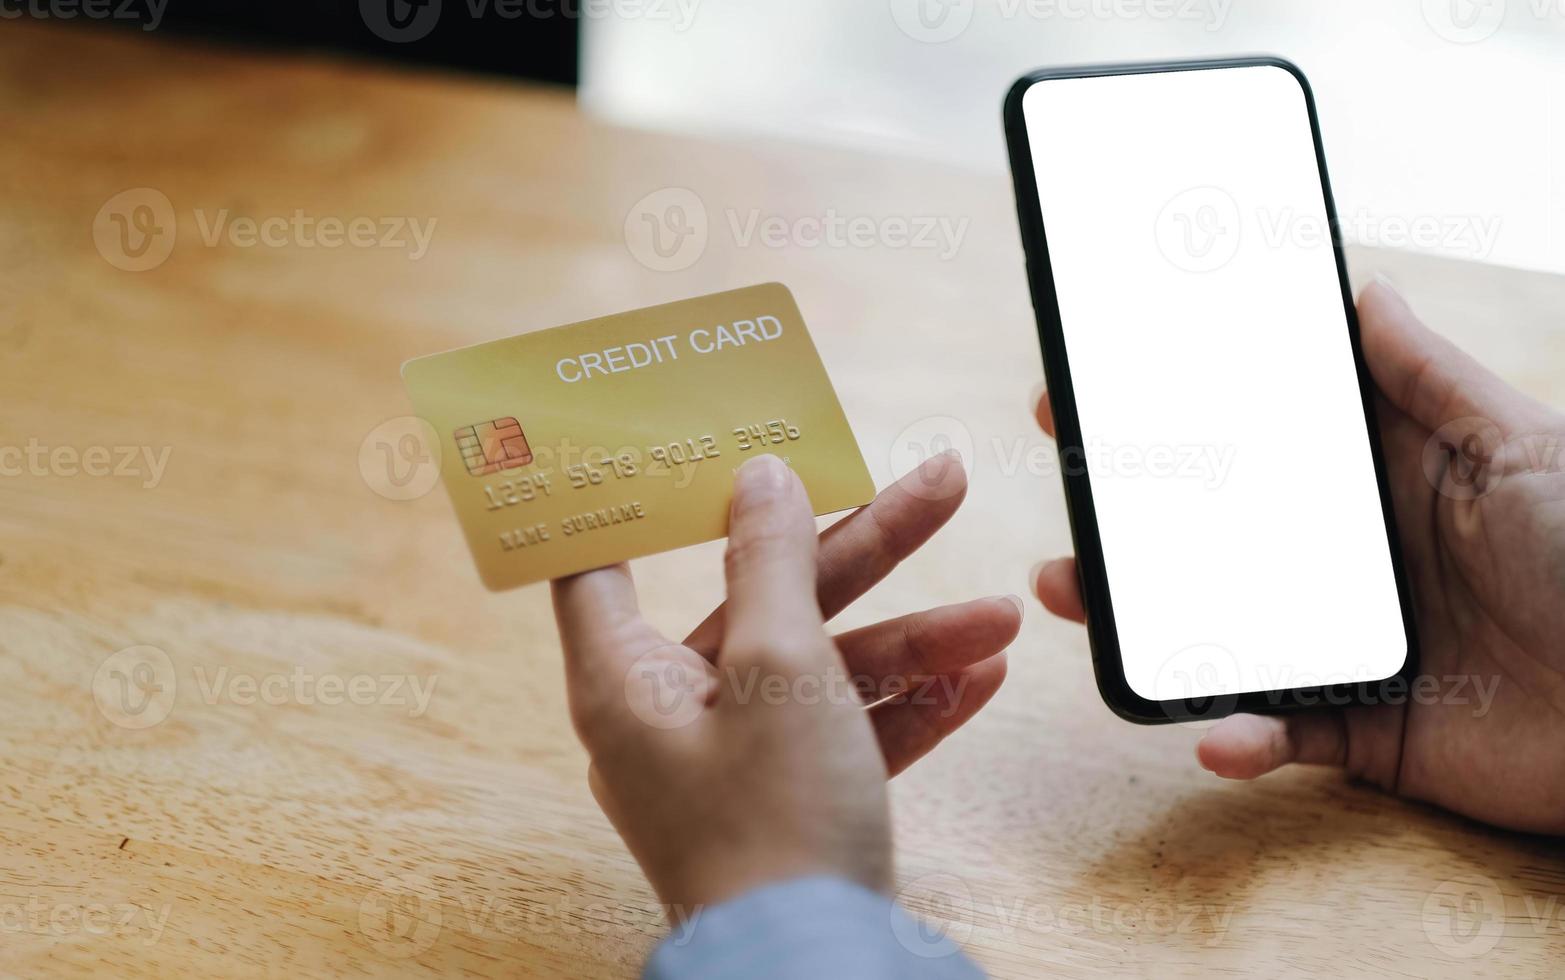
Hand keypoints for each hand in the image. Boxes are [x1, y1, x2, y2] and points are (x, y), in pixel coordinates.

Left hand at [552, 453, 1019, 909]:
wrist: (823, 971)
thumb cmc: (774, 824)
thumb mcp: (779, 667)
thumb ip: (769, 561)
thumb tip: (758, 478)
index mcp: (626, 680)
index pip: (601, 564)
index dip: (637, 499)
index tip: (675, 443)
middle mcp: (671, 716)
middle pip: (762, 600)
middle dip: (866, 552)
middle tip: (940, 486)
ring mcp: (735, 762)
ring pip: (822, 668)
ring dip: (914, 640)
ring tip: (1001, 618)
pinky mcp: (790, 801)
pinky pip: (845, 730)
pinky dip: (907, 705)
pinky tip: (979, 678)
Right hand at [1032, 279, 1564, 833]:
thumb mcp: (1519, 448)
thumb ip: (1432, 379)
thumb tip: (1364, 288)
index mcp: (1382, 485)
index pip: (1260, 443)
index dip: (1182, 415)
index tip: (1102, 388)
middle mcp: (1350, 562)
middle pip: (1217, 534)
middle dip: (1132, 514)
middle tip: (1066, 485)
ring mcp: (1347, 644)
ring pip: (1217, 629)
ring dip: (1140, 620)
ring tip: (1075, 593)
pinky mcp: (1361, 730)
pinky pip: (1279, 733)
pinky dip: (1239, 738)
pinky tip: (1214, 735)